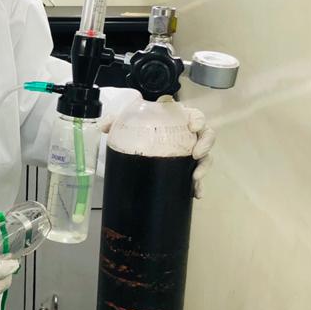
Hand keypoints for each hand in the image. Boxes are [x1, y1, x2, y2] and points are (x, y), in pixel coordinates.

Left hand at [100, 107, 215, 198]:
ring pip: (206, 157)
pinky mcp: (188, 168)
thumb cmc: (140, 129)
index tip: (192, 127)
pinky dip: (199, 185)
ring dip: (204, 167)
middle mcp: (188, 135)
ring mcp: (190, 152)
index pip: (194, 115)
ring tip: (195, 177)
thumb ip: (115, 120)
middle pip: (207, 135)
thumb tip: (103, 126)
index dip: (197, 119)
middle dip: (206, 144)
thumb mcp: (127, 123)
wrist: (139, 146)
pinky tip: (197, 194)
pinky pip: (198, 176)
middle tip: (196, 154)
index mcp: (178, 119)